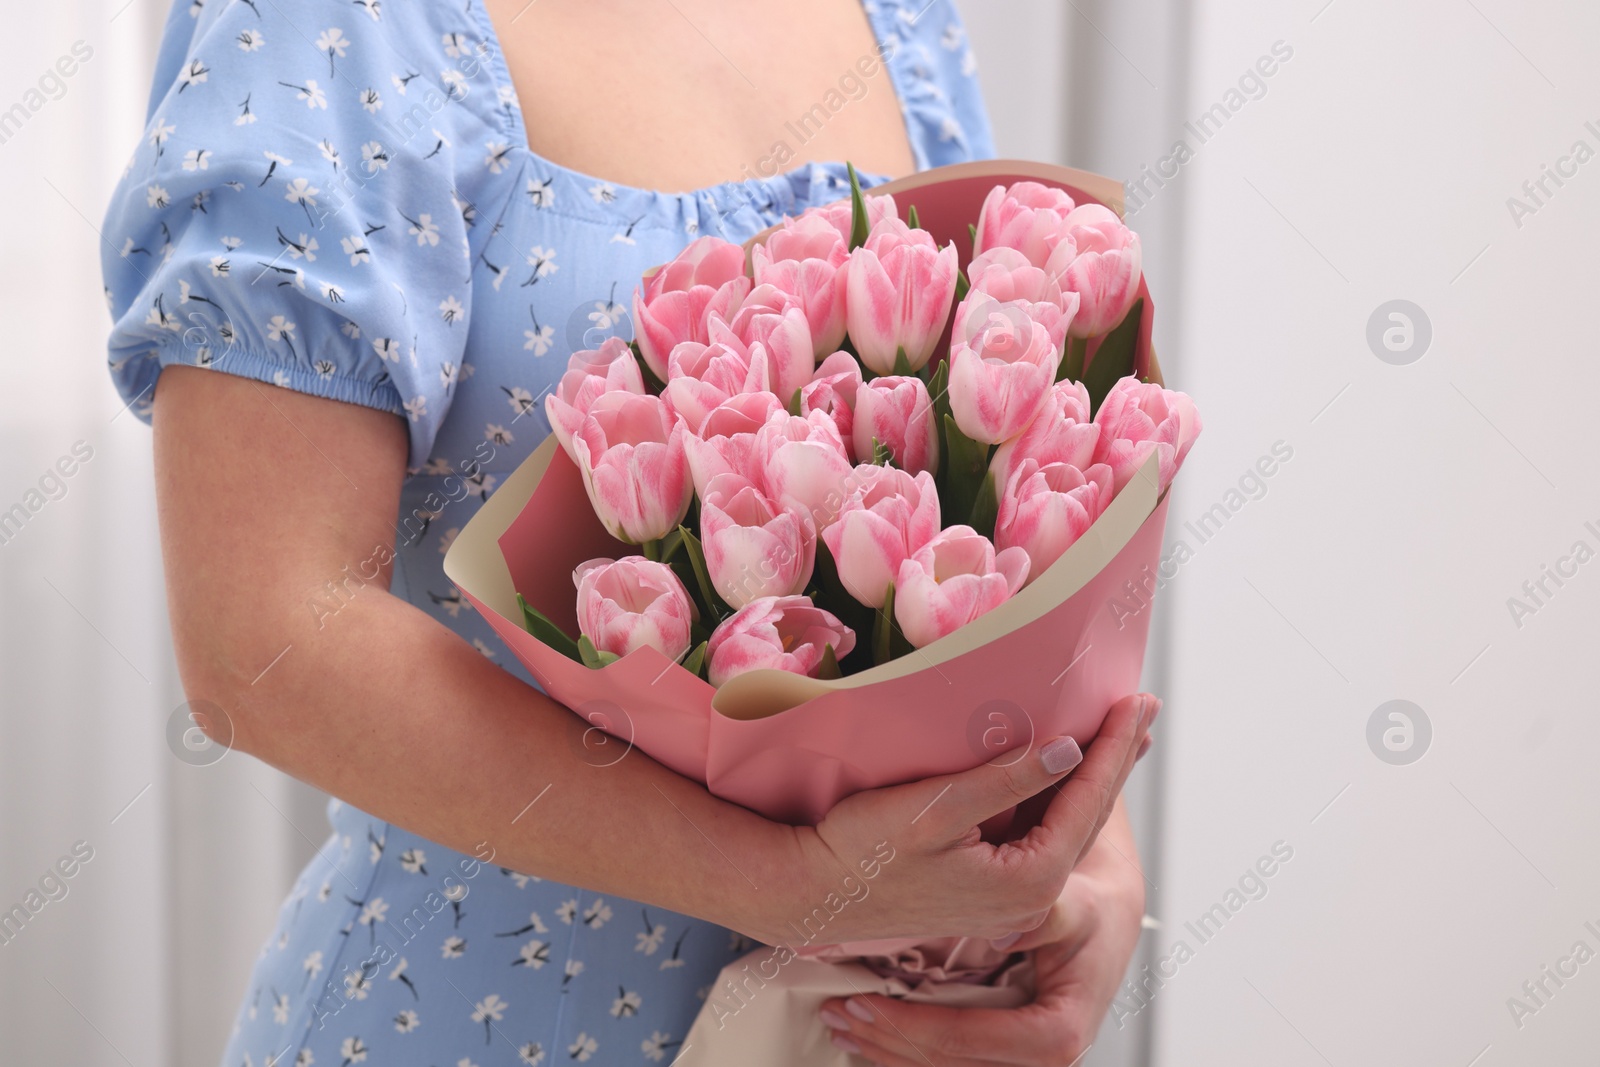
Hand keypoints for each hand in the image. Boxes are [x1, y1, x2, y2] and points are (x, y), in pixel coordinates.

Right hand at [774, 693, 1153, 946]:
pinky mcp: (988, 896)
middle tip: (1144, 708)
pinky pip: (1040, 839)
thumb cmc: (860, 851)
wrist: (810, 895)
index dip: (1111, 746)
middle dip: (1115, 759)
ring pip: (1065, 828)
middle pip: (1086, 816)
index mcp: (1026, 881)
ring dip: (1093, 780)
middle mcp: (1028, 900)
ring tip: (1119, 735)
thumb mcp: (932, 808)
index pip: (1083, 800)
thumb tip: (1069, 749)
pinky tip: (1066, 776)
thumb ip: (1004, 782)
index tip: (1136, 700)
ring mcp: (1010, 904)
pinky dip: (1059, 801)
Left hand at [818, 796, 1148, 1064]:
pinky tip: (865, 1033)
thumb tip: (1009, 926)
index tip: (871, 1002)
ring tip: (840, 1023)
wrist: (1102, 911)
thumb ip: (1044, 914)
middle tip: (841, 1012)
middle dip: (891, 1044)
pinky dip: (902, 1049)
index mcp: (1063, 1029)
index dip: (924, 1030)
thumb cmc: (1088, 903)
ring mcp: (1019, 1056)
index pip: (984, 1044)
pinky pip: (948, 1060)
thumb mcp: (1073, 900)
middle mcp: (1043, 1055)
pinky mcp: (1001, 1048)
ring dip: (888, 1052)